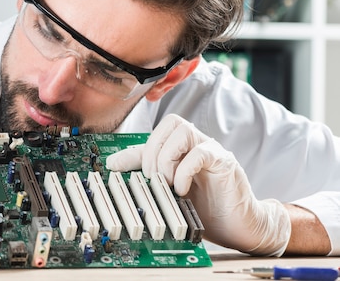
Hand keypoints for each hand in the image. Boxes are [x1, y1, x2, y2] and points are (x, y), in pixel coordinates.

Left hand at [106, 114, 290, 255]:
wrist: (238, 227)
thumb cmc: (205, 209)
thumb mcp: (169, 192)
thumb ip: (147, 176)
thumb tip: (114, 166)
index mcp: (181, 150)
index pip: (153, 136)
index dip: (131, 150)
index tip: (113, 167)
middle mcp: (196, 144)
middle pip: (169, 124)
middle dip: (152, 152)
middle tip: (151, 179)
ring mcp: (211, 150)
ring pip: (183, 130)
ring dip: (167, 157)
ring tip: (167, 183)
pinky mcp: (225, 162)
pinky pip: (201, 152)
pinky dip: (184, 170)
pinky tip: (182, 189)